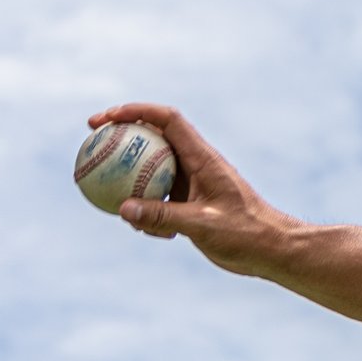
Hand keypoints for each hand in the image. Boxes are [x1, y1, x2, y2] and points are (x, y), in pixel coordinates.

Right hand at [84, 103, 293, 277]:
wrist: (272, 249)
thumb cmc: (247, 233)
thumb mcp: (204, 224)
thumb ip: (164, 216)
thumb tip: (122, 208)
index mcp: (203, 158)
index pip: (168, 120)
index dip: (136, 111)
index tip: (105, 118)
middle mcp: (196, 165)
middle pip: (153, 139)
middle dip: (121, 136)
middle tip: (89, 142)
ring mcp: (192, 184)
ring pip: (151, 170)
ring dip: (128, 179)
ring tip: (103, 194)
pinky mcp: (190, 204)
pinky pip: (157, 198)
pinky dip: (144, 209)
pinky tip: (143, 230)